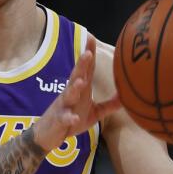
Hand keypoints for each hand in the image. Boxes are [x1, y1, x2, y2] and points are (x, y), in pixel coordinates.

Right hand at [32, 34, 120, 151]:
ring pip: (68, 95)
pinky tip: (73, 118)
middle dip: (81, 65)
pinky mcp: (58, 120)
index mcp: (80, 91)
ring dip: (74, 88)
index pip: (86, 69)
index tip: (92, 38)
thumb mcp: (93, 114)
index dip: (89, 54)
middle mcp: (71, 95)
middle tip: (87, 52)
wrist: (47, 136)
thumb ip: (108, 105)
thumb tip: (125, 97)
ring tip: (81, 81)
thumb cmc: (71, 121)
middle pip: (76, 77)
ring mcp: (63, 107)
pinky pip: (64, 118)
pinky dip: (68, 118)